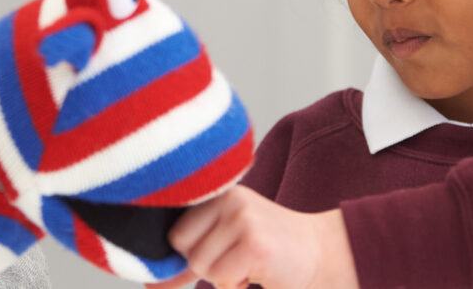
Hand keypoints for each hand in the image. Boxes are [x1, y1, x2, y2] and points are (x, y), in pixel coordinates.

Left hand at [147, 186, 357, 288]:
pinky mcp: (255, 243)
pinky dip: (236, 286)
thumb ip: (190, 258)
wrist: (321, 252)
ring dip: (223, 278)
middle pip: (183, 249)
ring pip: (201, 266)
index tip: (215, 256)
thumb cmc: (269, 250)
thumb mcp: (226, 243)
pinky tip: (257, 273)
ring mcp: (243, 219)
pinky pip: (222, 278)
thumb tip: (150, 283)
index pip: (175, 232)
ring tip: (248, 265)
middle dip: (205, 266)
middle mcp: (230, 199)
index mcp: (218, 192)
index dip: (188, 255)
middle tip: (235, 261)